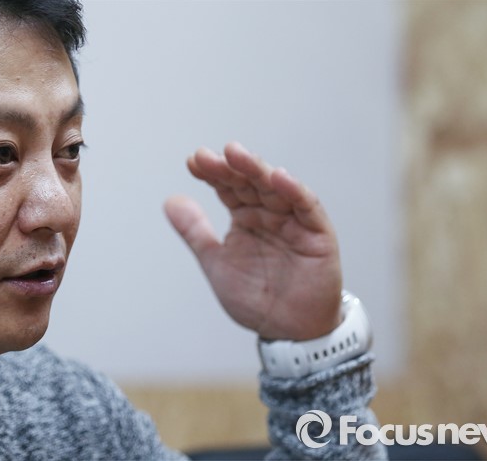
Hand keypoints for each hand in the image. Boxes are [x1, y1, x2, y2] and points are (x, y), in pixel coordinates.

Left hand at [164, 142, 342, 340]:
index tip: (193, 163)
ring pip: (276, 187)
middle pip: (250, 182)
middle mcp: (269, 214)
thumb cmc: (256, 299)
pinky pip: (307, 207)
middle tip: (208, 157)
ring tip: (236, 155)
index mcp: (246, 217)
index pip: (228, 187)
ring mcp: (294, 221)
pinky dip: (294, 191)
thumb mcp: (216, 263)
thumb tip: (169, 200)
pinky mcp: (317, 233)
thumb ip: (195, 232)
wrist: (287, 332)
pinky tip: (277, 177)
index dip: (212, 173)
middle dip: (229, 167)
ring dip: (257, 170)